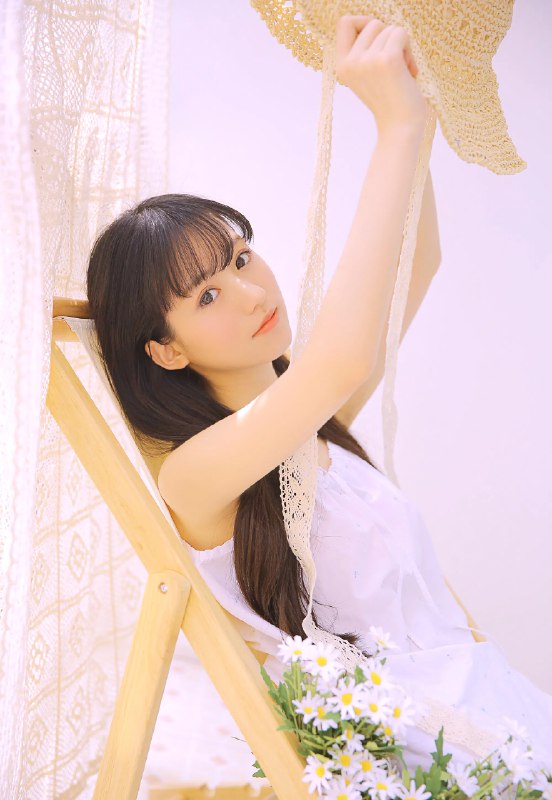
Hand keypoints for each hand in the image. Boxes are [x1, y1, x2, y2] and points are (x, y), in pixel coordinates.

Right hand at [335, 15, 429, 134]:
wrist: (400, 128)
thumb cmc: (390, 101)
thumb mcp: (368, 74)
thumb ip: (365, 51)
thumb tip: (376, 22)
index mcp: (341, 66)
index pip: (344, 22)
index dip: (363, 23)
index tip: (377, 41)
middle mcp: (350, 63)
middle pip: (372, 23)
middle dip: (388, 38)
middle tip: (395, 63)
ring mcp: (367, 61)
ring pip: (389, 28)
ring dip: (401, 46)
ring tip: (403, 71)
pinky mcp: (387, 60)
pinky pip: (401, 33)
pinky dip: (409, 49)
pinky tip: (409, 71)